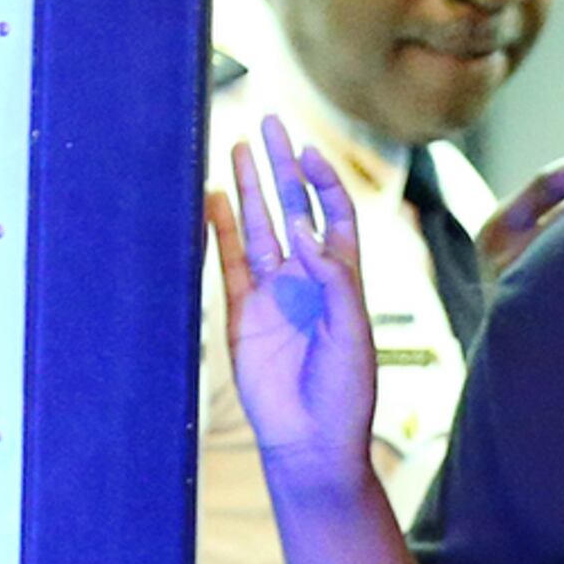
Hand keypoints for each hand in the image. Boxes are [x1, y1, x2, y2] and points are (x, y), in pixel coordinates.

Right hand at [212, 115, 379, 505]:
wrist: (312, 442)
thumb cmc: (345, 393)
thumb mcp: (352, 332)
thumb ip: (333, 278)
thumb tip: (302, 228)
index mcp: (342, 279)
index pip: (334, 214)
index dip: (323, 181)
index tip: (308, 154)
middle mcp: (306, 279)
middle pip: (293, 207)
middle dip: (281, 166)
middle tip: (269, 122)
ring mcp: (272, 294)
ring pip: (258, 227)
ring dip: (248, 188)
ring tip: (236, 145)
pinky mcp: (242, 315)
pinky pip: (229, 264)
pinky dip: (220, 231)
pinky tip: (212, 199)